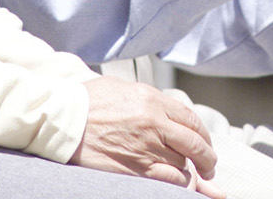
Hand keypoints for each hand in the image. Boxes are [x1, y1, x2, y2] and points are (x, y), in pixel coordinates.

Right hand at [71, 76, 224, 196]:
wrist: (62, 119)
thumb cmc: (87, 102)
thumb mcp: (124, 88)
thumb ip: (148, 99)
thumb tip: (164, 110)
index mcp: (153, 100)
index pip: (192, 120)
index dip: (203, 135)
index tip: (205, 144)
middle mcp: (155, 123)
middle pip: (195, 144)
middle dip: (207, 158)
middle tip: (210, 167)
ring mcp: (145, 148)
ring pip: (184, 165)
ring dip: (191, 172)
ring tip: (194, 178)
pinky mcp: (134, 168)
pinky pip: (168, 180)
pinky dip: (179, 183)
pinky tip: (179, 184)